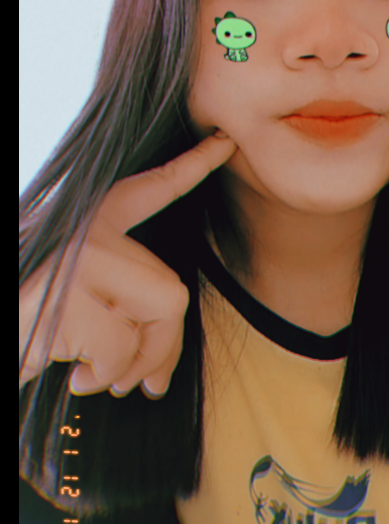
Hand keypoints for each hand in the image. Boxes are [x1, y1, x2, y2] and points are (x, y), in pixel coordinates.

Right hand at [19, 131, 236, 397]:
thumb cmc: (26, 320)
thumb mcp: (78, 306)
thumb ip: (125, 317)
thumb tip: (157, 381)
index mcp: (90, 220)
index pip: (155, 188)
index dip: (194, 165)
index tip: (225, 141)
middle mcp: (87, 229)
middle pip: (172, 289)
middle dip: (164, 347)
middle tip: (144, 382)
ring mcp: (79, 257)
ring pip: (160, 313)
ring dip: (131, 365)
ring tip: (91, 374)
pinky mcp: (68, 291)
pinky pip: (119, 348)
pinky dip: (103, 376)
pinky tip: (72, 374)